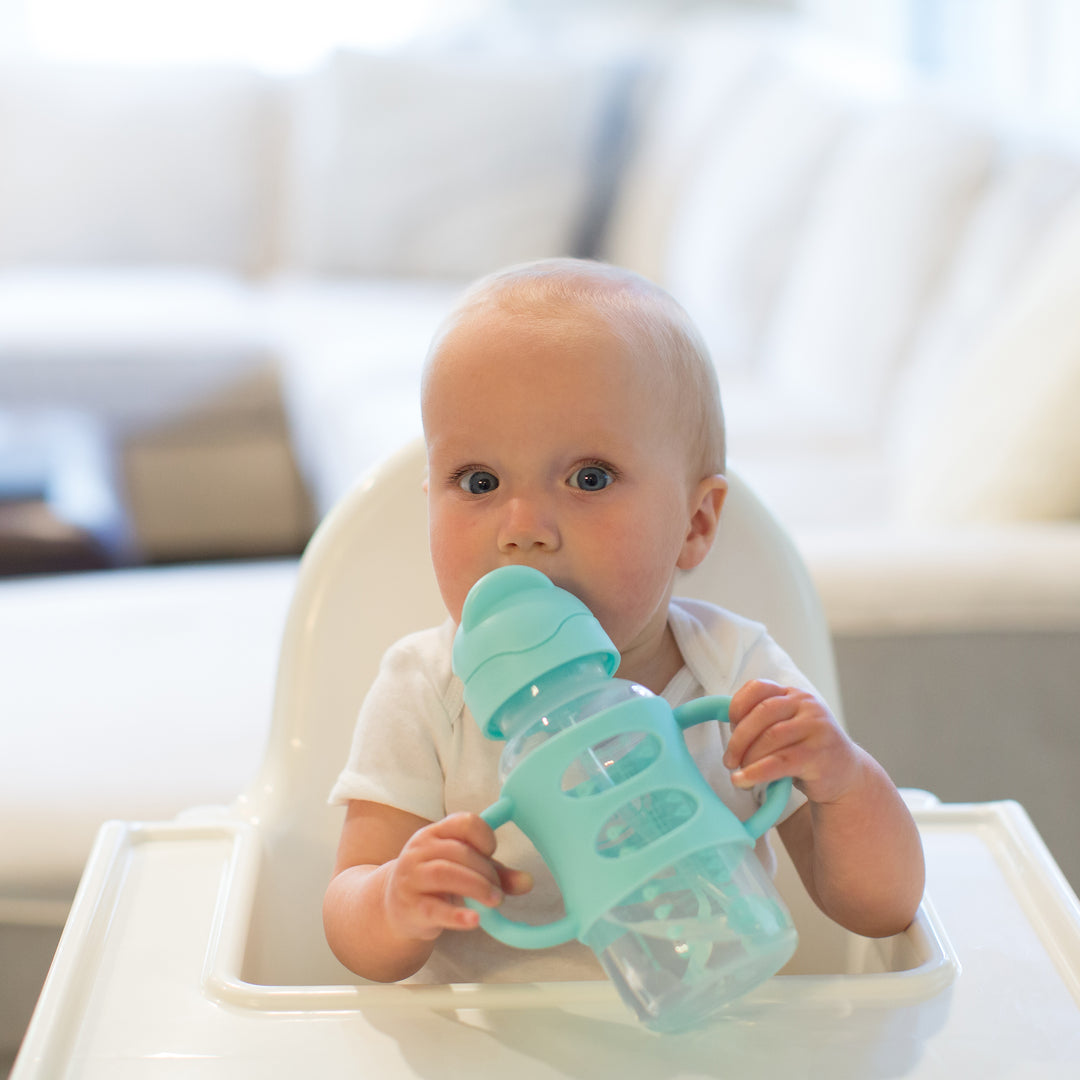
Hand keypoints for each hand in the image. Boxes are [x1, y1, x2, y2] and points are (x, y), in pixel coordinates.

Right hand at [381, 812, 532, 940]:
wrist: (395, 908)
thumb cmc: (436, 884)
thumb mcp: (464, 870)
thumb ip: (496, 873)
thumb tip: (528, 882)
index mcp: (435, 833)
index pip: (464, 822)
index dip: (485, 837)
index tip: (492, 854)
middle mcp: (420, 850)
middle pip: (459, 851)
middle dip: (486, 871)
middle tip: (498, 891)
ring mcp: (412, 878)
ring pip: (445, 873)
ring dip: (476, 887)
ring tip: (495, 901)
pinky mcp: (410, 907)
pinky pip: (434, 909)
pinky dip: (457, 915)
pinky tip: (475, 920)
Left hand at [723, 680, 861, 804]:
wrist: (847, 776)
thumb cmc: (807, 751)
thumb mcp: (788, 728)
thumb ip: (763, 721)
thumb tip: (727, 726)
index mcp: (794, 695)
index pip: (759, 688)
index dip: (737, 705)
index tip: (729, 726)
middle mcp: (807, 706)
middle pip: (762, 713)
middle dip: (738, 738)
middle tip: (729, 760)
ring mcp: (816, 728)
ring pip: (770, 738)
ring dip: (747, 757)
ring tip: (739, 772)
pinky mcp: (819, 755)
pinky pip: (779, 762)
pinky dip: (756, 773)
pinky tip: (742, 781)